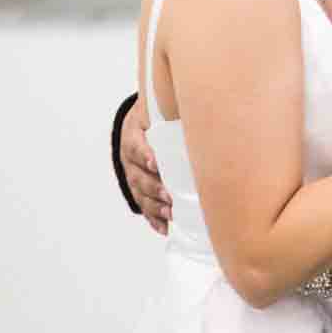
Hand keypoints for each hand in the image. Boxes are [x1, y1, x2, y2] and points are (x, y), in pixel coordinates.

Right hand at [121, 103, 171, 233]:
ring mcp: (133, 178)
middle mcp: (130, 161)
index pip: (135, 147)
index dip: (144, 155)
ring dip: (155, 206)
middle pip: (138, 176)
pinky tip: (165, 228)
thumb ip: (172, 110)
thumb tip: (201, 104)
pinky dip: (154, 219)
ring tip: (170, 212)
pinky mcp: (139, 191)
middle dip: (154, 187)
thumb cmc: (153, 118)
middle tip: (168, 194)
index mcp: (132, 137)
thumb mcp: (155, 109)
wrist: (137, 127)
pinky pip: (144, 208)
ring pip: (141, 195)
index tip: (155, 162)